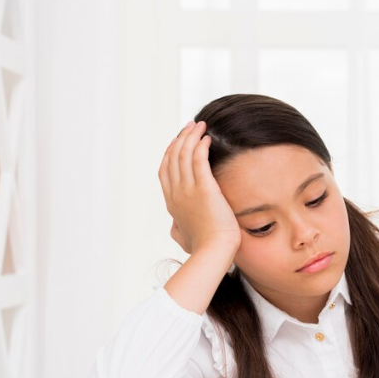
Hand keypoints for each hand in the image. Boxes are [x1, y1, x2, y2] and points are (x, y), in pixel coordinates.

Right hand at [159, 120, 241, 253]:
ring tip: (200, 125)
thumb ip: (177, 229)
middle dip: (181, 139)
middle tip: (191, 126)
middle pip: (173, 158)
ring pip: (184, 155)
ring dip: (191, 137)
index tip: (177, 141)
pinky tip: (207, 137)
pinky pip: (198, 160)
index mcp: (171, 203)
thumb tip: (175, 226)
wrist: (213, 253)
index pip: (165, 171)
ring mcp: (188, 191)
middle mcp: (176, 194)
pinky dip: (201, 146)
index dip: (170, 153)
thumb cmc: (202, 249)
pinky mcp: (204, 189)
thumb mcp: (183, 238)